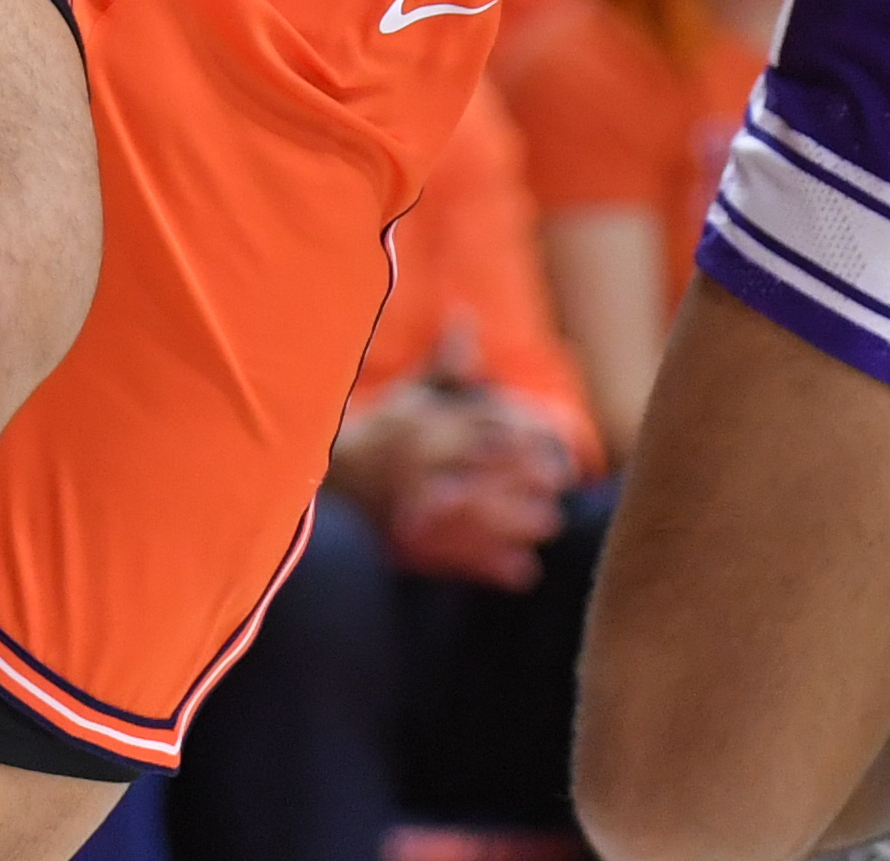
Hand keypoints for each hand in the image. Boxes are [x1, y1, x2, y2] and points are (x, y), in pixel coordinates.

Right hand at [330, 321, 580, 591]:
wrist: (326, 479)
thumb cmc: (379, 432)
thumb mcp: (411, 395)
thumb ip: (446, 364)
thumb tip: (463, 318)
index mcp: (431, 423)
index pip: (486, 423)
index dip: (527, 433)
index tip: (558, 442)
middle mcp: (426, 457)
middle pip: (486, 463)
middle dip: (527, 474)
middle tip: (563, 484)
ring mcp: (417, 500)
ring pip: (475, 510)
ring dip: (516, 519)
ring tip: (550, 524)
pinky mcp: (410, 540)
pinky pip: (456, 554)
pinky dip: (492, 565)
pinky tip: (525, 572)